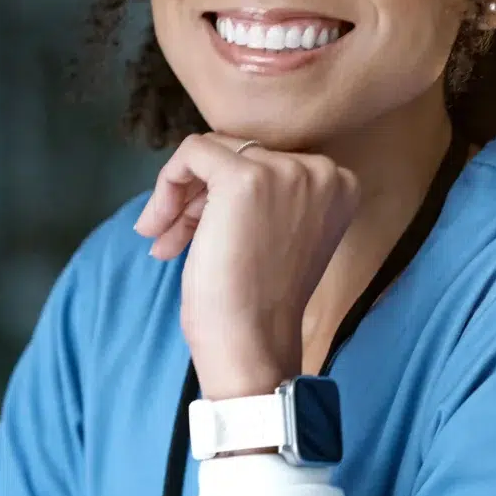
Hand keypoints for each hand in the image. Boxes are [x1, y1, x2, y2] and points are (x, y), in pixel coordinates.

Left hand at [132, 134, 357, 399]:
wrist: (251, 343)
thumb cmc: (256, 304)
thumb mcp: (274, 236)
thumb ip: (264, 198)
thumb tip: (205, 169)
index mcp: (339, 185)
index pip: (267, 163)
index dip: (224, 196)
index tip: (201, 233)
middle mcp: (322, 170)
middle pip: (239, 154)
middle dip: (198, 197)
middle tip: (171, 239)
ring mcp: (285, 171)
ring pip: (212, 153)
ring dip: (179, 197)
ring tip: (162, 240)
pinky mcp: (245, 178)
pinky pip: (191, 152)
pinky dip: (167, 183)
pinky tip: (156, 224)